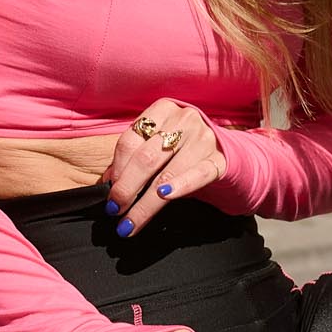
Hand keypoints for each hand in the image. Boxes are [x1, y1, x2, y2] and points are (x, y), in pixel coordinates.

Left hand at [104, 98, 226, 236]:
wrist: (223, 151)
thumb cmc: (181, 149)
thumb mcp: (157, 145)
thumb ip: (132, 159)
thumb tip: (107, 183)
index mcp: (162, 110)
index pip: (130, 140)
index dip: (116, 168)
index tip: (108, 191)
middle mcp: (184, 120)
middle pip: (146, 158)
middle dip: (126, 188)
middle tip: (114, 209)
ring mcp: (203, 139)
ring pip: (166, 174)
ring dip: (145, 203)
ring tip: (130, 221)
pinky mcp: (219, 160)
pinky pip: (197, 176)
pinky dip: (179, 187)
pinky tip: (164, 197)